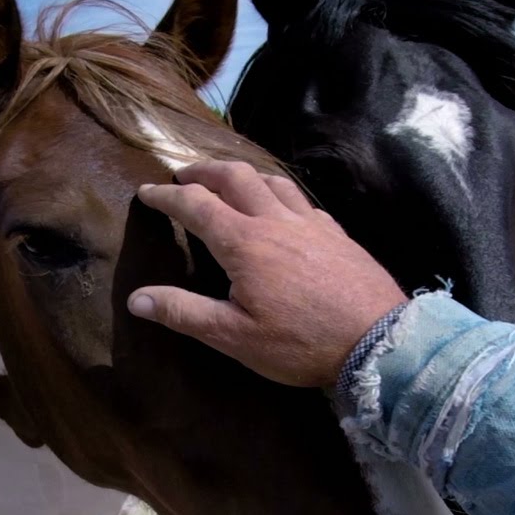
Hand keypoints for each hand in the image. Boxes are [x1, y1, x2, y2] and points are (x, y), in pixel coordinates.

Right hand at [130, 161, 406, 387]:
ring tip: (229, 180)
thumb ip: (185, 313)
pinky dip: (279, 192)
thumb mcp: (234, 337)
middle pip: (235, 177)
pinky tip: (282, 207)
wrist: (377, 341)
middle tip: (184, 174)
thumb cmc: (300, 344)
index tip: (146, 192)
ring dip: (243, 174)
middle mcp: (275, 221)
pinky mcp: (336, 234)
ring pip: (272, 180)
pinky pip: (302, 200)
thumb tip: (137, 299)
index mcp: (244, 243)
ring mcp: (310, 223)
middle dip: (203, 170)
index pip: (195, 205)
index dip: (166, 196)